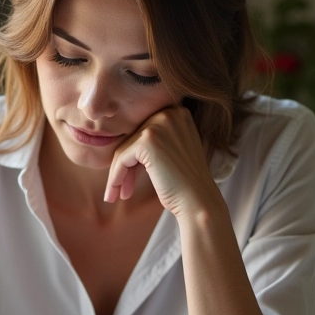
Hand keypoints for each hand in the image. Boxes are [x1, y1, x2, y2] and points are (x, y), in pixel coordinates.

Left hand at [103, 105, 219, 216]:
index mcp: (177, 113)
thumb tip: (121, 143)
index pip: (143, 132)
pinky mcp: (147, 141)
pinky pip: (121, 158)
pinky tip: (117, 193)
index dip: (134, 158)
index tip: (130, 179)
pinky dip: (116, 177)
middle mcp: (170, 113)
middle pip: (132, 139)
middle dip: (125, 167)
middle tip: (123, 189)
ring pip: (124, 149)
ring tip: (117, 194)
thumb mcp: (172, 152)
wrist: (199, 201)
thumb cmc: (185, 183)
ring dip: (119, 174)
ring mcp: (159, 125)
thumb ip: (154, 141)